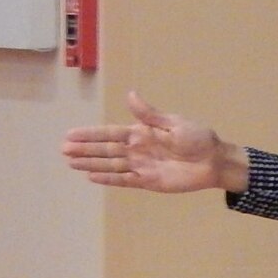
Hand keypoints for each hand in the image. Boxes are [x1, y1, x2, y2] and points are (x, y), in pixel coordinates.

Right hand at [60, 90, 248, 192]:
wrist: (214, 161)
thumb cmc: (197, 139)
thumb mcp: (174, 124)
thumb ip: (149, 114)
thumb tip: (130, 94)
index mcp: (141, 132)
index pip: (109, 133)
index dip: (90, 134)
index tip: (70, 134)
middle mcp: (137, 149)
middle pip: (105, 150)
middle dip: (84, 150)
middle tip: (63, 150)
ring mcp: (141, 166)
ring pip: (111, 165)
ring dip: (91, 163)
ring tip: (71, 162)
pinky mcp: (149, 182)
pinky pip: (125, 180)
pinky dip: (109, 179)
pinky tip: (92, 176)